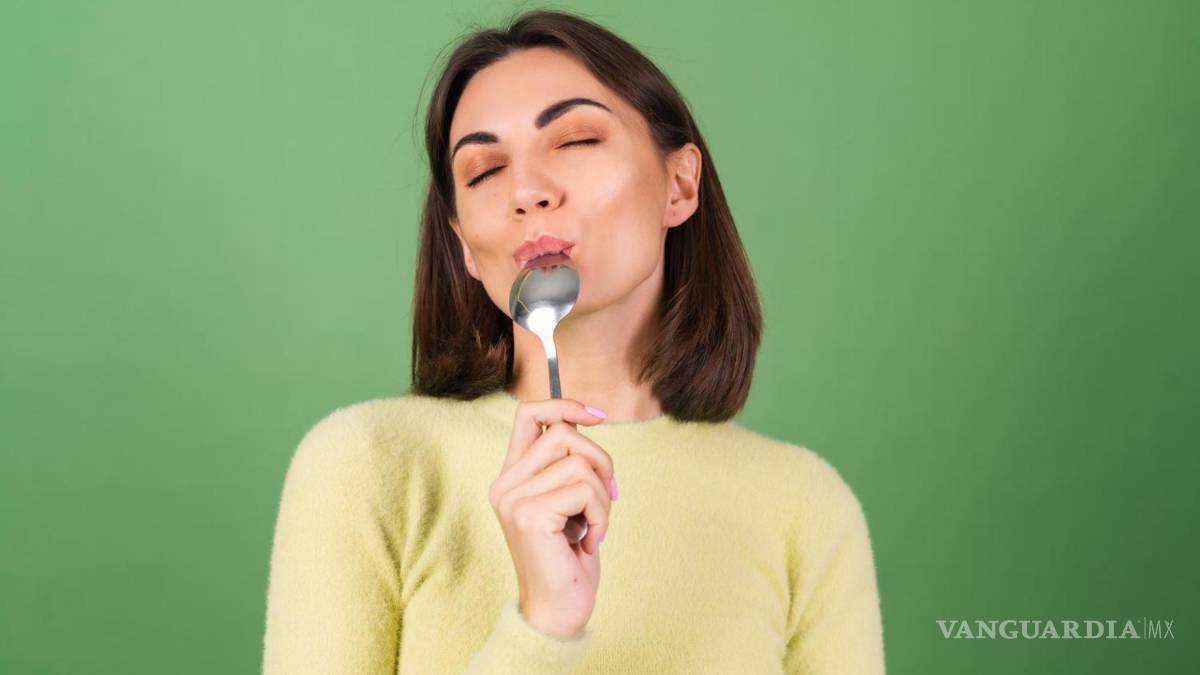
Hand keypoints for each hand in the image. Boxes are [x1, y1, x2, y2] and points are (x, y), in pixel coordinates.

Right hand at [487, 398, 614, 639]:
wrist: (558, 611)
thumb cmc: (569, 559)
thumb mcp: (570, 503)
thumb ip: (569, 465)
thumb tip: (587, 418)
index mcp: (512, 477)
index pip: (529, 414)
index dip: (565, 404)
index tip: (598, 416)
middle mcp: (505, 484)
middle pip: (562, 432)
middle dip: (600, 458)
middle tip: (608, 496)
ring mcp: (513, 498)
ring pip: (578, 462)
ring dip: (602, 494)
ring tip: (595, 525)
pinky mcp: (529, 515)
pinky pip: (585, 489)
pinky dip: (601, 514)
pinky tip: (589, 541)